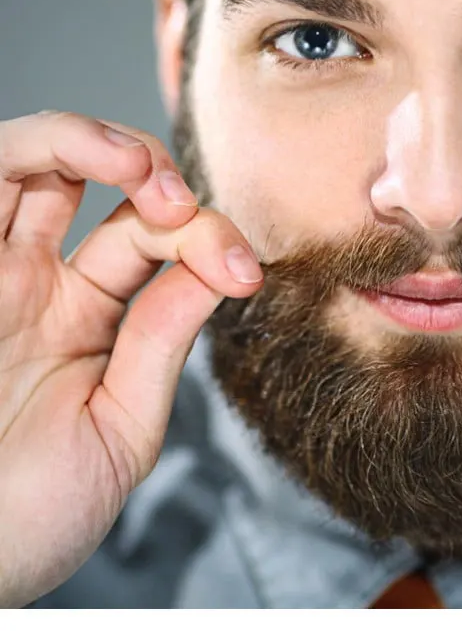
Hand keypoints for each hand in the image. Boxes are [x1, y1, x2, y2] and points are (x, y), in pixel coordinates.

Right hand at [0, 111, 263, 607]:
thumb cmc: (28, 513)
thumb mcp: (119, 428)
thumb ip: (160, 343)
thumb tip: (223, 269)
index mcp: (84, 312)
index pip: (154, 236)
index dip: (206, 237)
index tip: (244, 275)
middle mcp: (32, 277)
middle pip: (93, 172)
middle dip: (149, 167)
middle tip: (180, 203)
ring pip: (27, 157)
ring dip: (86, 141)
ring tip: (138, 168)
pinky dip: (24, 154)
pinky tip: (69, 161)